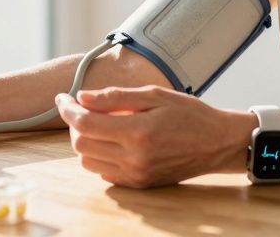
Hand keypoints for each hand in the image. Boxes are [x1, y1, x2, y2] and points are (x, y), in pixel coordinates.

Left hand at [54, 85, 253, 188]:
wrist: (218, 143)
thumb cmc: (190, 114)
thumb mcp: (155, 95)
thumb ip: (116, 97)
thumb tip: (82, 98)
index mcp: (138, 133)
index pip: (85, 124)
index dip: (68, 109)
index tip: (62, 97)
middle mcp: (134, 159)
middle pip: (81, 145)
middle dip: (74, 124)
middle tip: (82, 107)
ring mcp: (136, 175)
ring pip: (88, 162)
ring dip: (86, 141)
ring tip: (100, 123)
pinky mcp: (139, 184)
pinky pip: (104, 173)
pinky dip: (100, 155)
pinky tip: (113, 140)